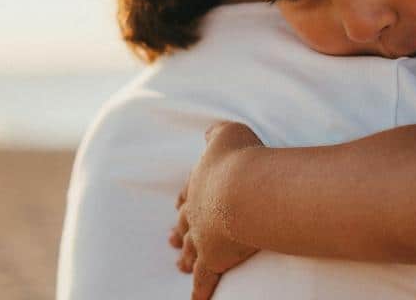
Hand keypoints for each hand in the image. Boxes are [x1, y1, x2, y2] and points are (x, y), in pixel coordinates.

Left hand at [169, 120, 263, 299]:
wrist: (245, 188)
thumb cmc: (241, 158)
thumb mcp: (228, 133)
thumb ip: (217, 133)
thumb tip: (209, 132)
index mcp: (200, 183)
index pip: (189, 193)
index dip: (185, 199)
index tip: (178, 205)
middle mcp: (197, 211)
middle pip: (184, 223)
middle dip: (178, 231)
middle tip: (170, 239)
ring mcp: (203, 236)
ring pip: (189, 250)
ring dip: (184, 257)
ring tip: (178, 264)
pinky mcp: (213, 259)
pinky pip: (203, 279)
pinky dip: (199, 291)